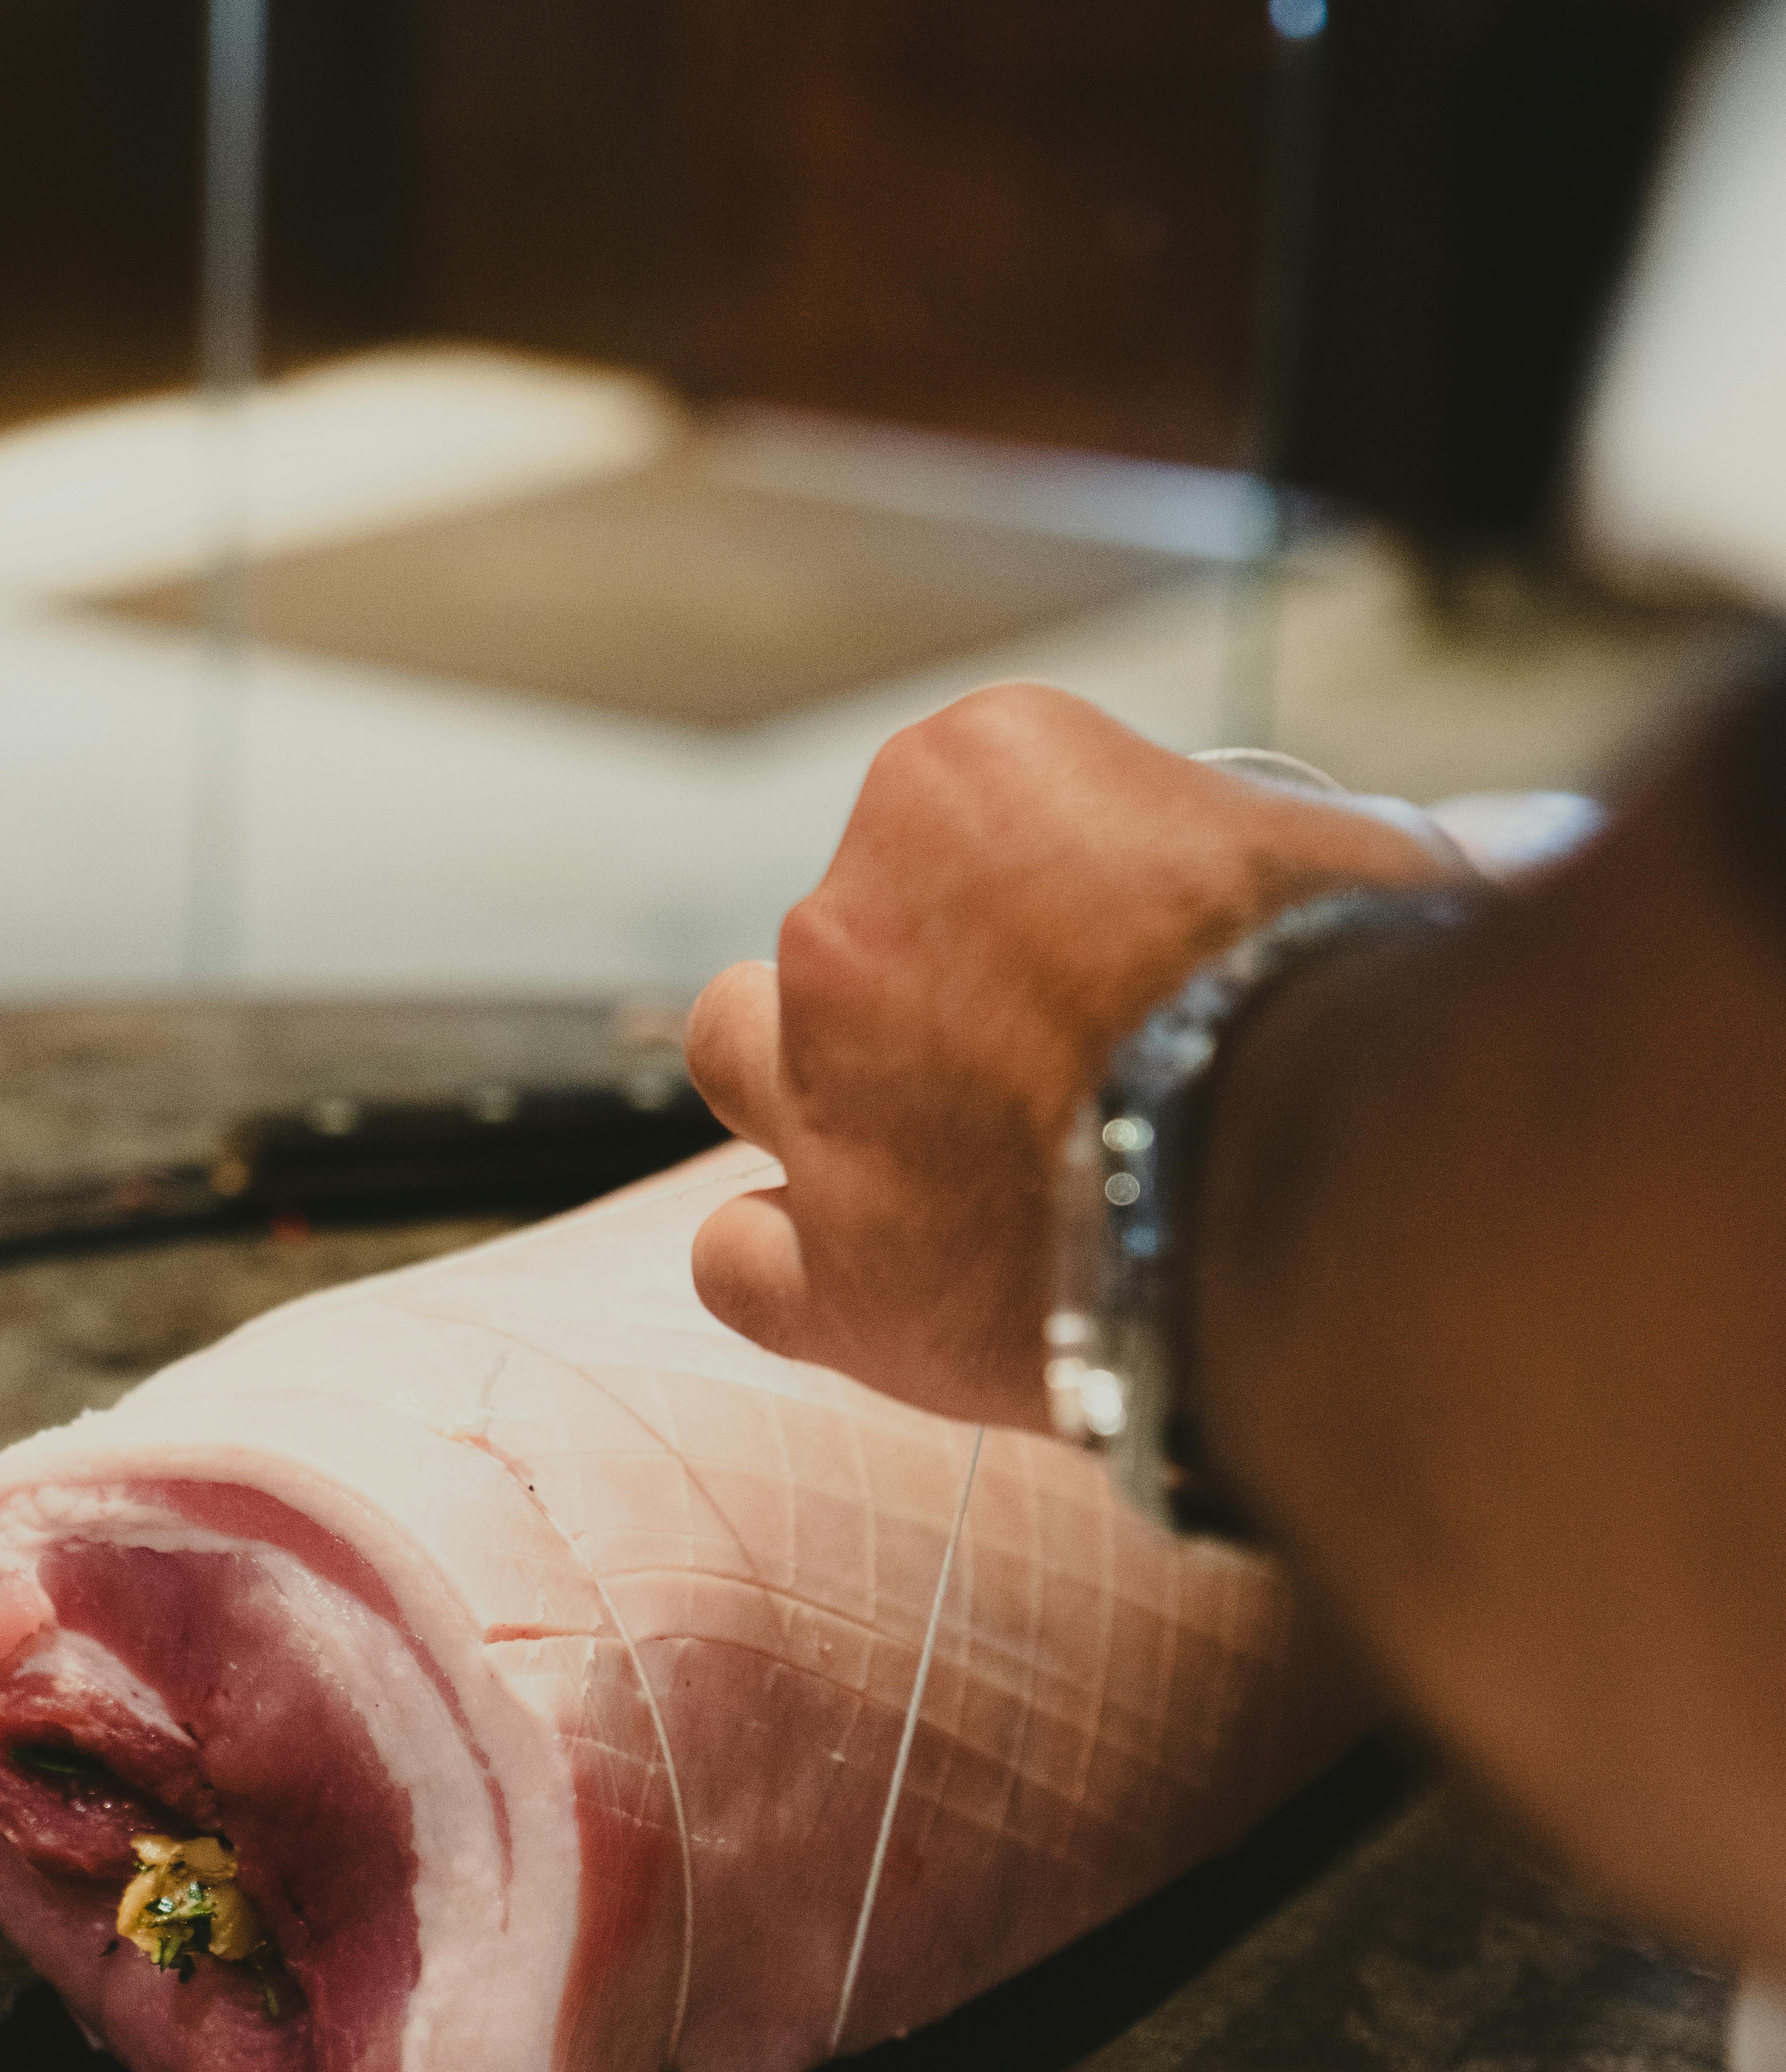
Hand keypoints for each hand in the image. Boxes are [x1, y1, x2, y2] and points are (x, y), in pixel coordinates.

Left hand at [685, 684, 1454, 1428]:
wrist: (1345, 1194)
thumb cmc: (1356, 1005)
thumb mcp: (1318, 858)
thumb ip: (1257, 856)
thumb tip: (1330, 883)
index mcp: (963, 773)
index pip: (950, 809)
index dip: (1029, 888)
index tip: (1109, 950)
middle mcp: (851, 919)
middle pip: (839, 936)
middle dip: (913, 990)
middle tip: (1025, 1062)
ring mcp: (825, 1098)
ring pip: (738, 1058)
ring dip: (812, 1092)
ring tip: (931, 1154)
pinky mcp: (833, 1269)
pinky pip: (734, 1257)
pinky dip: (790, 1265)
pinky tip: (868, 1278)